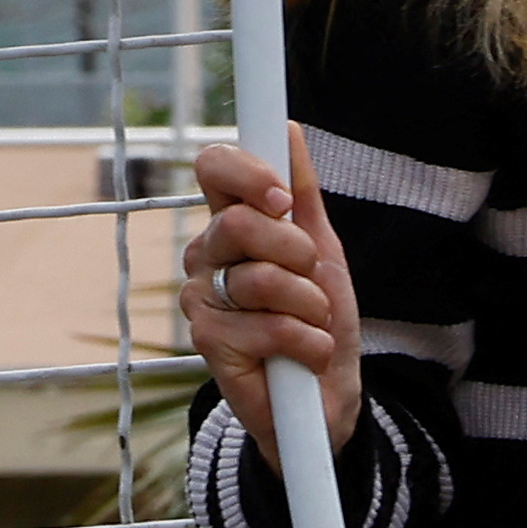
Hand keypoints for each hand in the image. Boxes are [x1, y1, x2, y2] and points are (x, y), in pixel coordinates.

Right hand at [180, 128, 363, 458]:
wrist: (324, 398)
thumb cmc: (317, 320)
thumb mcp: (322, 250)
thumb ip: (302, 193)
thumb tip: (289, 129)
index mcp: (229, 224)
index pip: (214, 168)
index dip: (249, 174)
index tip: (283, 200)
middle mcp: (206, 256)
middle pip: (239, 223)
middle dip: (296, 252)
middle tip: (311, 278)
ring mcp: (202, 299)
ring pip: (263, 279)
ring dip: (311, 306)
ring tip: (313, 324)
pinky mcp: (209, 343)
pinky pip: (272, 327)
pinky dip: (308, 342)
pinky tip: (304, 356)